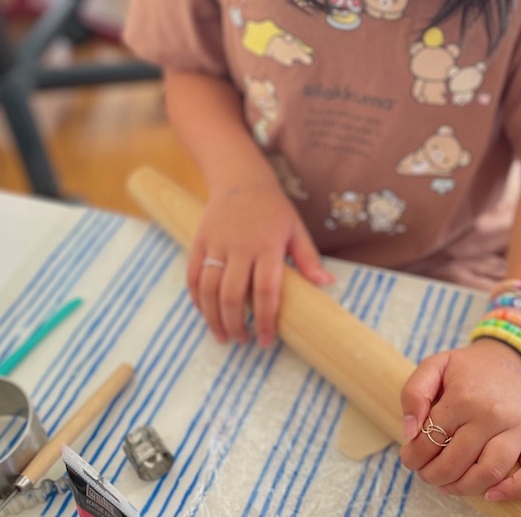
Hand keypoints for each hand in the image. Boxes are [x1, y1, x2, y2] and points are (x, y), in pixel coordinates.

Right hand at [187, 183, 332, 345]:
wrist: (240, 179)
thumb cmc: (273, 209)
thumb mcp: (296, 229)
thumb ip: (308, 259)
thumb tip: (327, 284)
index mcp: (267, 246)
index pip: (266, 289)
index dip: (266, 319)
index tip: (266, 340)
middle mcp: (239, 246)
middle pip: (232, 294)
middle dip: (236, 324)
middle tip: (243, 341)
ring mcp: (216, 244)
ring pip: (208, 289)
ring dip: (212, 317)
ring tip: (222, 336)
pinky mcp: (199, 241)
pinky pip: (193, 275)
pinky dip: (196, 298)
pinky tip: (205, 313)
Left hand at [399, 339, 520, 501]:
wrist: (509, 359)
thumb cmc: (467, 368)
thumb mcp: (435, 366)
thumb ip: (414, 394)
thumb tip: (410, 432)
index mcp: (464, 397)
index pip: (431, 440)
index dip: (413, 456)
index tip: (409, 458)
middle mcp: (492, 414)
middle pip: (455, 463)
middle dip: (432, 475)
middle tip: (426, 473)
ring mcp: (518, 427)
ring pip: (489, 473)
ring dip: (462, 488)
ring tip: (448, 484)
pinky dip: (514, 490)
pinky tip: (491, 494)